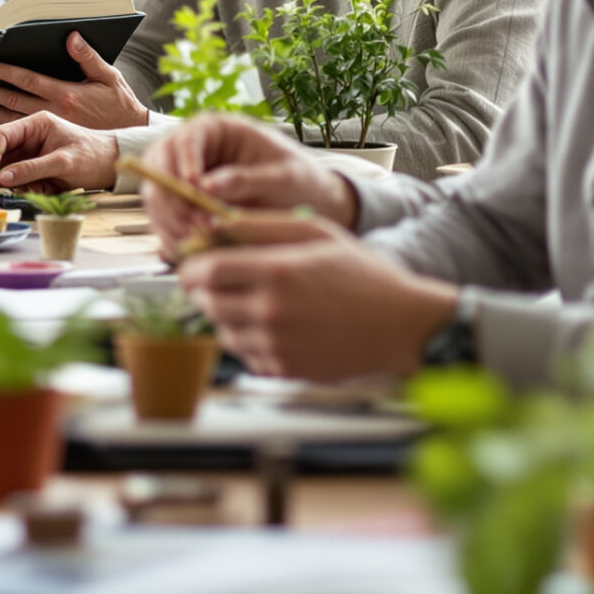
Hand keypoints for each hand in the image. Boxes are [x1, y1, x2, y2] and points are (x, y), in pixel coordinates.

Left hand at [0, 34, 149, 129]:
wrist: (129, 140)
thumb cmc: (120, 106)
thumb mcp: (110, 78)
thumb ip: (89, 57)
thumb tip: (72, 36)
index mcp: (66, 95)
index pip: (29, 81)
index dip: (5, 73)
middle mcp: (54, 113)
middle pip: (11, 102)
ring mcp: (49, 131)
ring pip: (9, 120)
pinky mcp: (49, 144)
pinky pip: (18, 137)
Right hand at [0, 112, 118, 191]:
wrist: (112, 166)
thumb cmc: (93, 156)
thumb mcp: (64, 162)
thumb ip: (32, 168)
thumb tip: (2, 177)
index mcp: (35, 124)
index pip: (0, 134)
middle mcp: (28, 137)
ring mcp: (29, 153)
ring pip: (4, 168)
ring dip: (9, 182)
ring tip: (29, 189)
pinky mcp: (32, 169)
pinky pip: (16, 180)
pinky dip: (21, 188)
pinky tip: (38, 190)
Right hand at [141, 115, 358, 257]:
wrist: (306, 201)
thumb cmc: (298, 179)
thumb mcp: (281, 177)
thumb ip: (245, 180)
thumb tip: (207, 188)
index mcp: (214, 130)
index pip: (185, 139)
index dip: (183, 163)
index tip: (193, 189)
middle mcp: (190, 151)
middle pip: (158, 168)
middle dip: (172, 199)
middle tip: (194, 224)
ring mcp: (180, 179)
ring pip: (156, 197)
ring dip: (170, 222)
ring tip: (196, 242)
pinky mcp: (181, 206)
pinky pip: (164, 221)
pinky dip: (172, 237)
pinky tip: (191, 251)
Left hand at [178, 233, 457, 381]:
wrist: (402, 325)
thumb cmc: (362, 274)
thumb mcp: (316, 232)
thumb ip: (260, 225)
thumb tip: (214, 223)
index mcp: (276, 272)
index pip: (203, 273)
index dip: (191, 267)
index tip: (195, 264)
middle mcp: (271, 312)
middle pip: (206, 303)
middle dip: (206, 290)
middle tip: (225, 282)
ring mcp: (276, 345)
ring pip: (222, 331)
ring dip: (228, 316)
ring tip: (258, 303)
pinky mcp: (284, 370)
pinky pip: (245, 355)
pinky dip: (250, 342)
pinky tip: (276, 327)